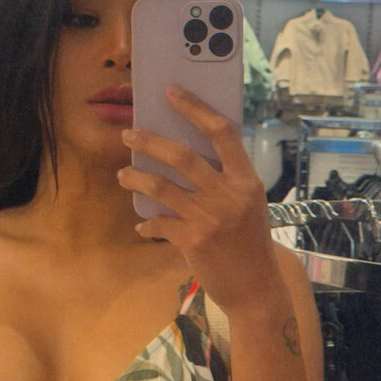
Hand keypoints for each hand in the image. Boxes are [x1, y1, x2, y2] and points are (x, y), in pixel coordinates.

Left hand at [117, 85, 279, 312]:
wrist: (256, 288)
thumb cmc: (250, 243)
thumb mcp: (249, 204)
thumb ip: (225, 180)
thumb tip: (183, 154)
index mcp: (247, 180)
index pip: (221, 132)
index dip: (194, 108)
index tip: (171, 91)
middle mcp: (230, 195)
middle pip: (182, 155)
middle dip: (149, 141)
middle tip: (128, 134)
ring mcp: (210, 218)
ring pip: (161, 186)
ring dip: (135, 177)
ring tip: (123, 175)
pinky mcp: (193, 241)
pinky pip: (158, 221)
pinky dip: (147, 221)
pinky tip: (142, 224)